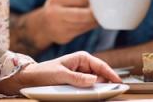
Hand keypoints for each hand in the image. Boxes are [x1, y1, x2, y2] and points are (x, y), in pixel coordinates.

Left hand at [0, 51, 120, 94]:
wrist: (32, 78)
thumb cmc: (44, 73)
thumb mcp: (60, 75)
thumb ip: (77, 78)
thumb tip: (94, 80)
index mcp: (81, 58)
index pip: (101, 66)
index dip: (112, 74)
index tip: (120, 83)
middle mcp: (83, 65)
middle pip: (101, 74)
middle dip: (109, 82)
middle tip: (116, 91)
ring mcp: (82, 74)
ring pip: (97, 82)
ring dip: (102, 88)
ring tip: (108, 94)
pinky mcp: (78, 82)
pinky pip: (89, 87)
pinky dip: (94, 91)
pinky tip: (97, 96)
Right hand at [41, 0, 97, 44]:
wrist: (43, 25)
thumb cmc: (59, 6)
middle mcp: (54, 13)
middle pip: (81, 15)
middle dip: (95, 13)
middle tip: (104, 10)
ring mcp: (58, 27)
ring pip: (83, 24)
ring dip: (94, 21)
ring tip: (102, 16)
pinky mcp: (63, 37)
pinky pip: (81, 31)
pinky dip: (90, 27)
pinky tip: (94, 22)